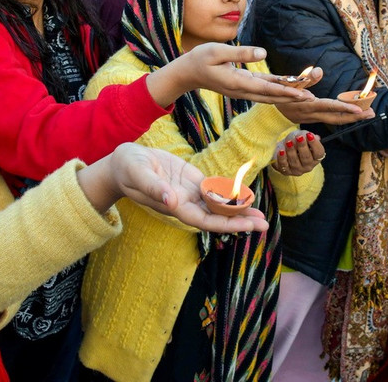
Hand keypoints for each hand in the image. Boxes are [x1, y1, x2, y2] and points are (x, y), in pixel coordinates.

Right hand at [88, 143, 269, 233]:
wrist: (124, 162)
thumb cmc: (128, 167)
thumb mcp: (138, 173)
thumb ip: (154, 187)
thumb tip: (172, 201)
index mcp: (173, 204)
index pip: (203, 219)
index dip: (225, 223)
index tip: (246, 226)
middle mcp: (185, 202)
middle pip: (216, 217)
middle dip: (239, 221)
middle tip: (264, 225)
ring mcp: (190, 193)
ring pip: (218, 205)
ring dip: (239, 210)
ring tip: (261, 215)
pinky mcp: (192, 181)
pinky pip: (213, 190)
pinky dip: (229, 194)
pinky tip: (245, 196)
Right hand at [152, 42, 312, 106]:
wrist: (187, 73)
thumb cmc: (200, 59)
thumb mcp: (217, 51)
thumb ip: (240, 53)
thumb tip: (263, 53)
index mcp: (237, 83)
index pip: (267, 89)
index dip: (286, 92)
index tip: (302, 94)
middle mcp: (242, 90)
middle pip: (272, 96)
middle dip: (292, 97)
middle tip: (312, 98)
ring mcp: (242, 91)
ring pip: (269, 95)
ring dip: (287, 96)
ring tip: (305, 95)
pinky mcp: (242, 87)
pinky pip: (263, 90)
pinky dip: (277, 90)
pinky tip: (288, 87)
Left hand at [273, 130, 323, 176]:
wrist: (284, 146)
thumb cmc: (296, 141)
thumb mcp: (303, 136)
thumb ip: (308, 136)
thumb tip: (312, 136)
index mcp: (316, 158)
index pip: (319, 153)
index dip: (315, 144)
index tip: (309, 135)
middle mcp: (308, 166)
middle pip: (306, 158)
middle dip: (302, 147)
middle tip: (298, 138)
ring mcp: (297, 170)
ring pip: (295, 162)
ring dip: (291, 151)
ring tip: (288, 142)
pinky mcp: (286, 172)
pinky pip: (284, 166)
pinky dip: (282, 158)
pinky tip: (281, 151)